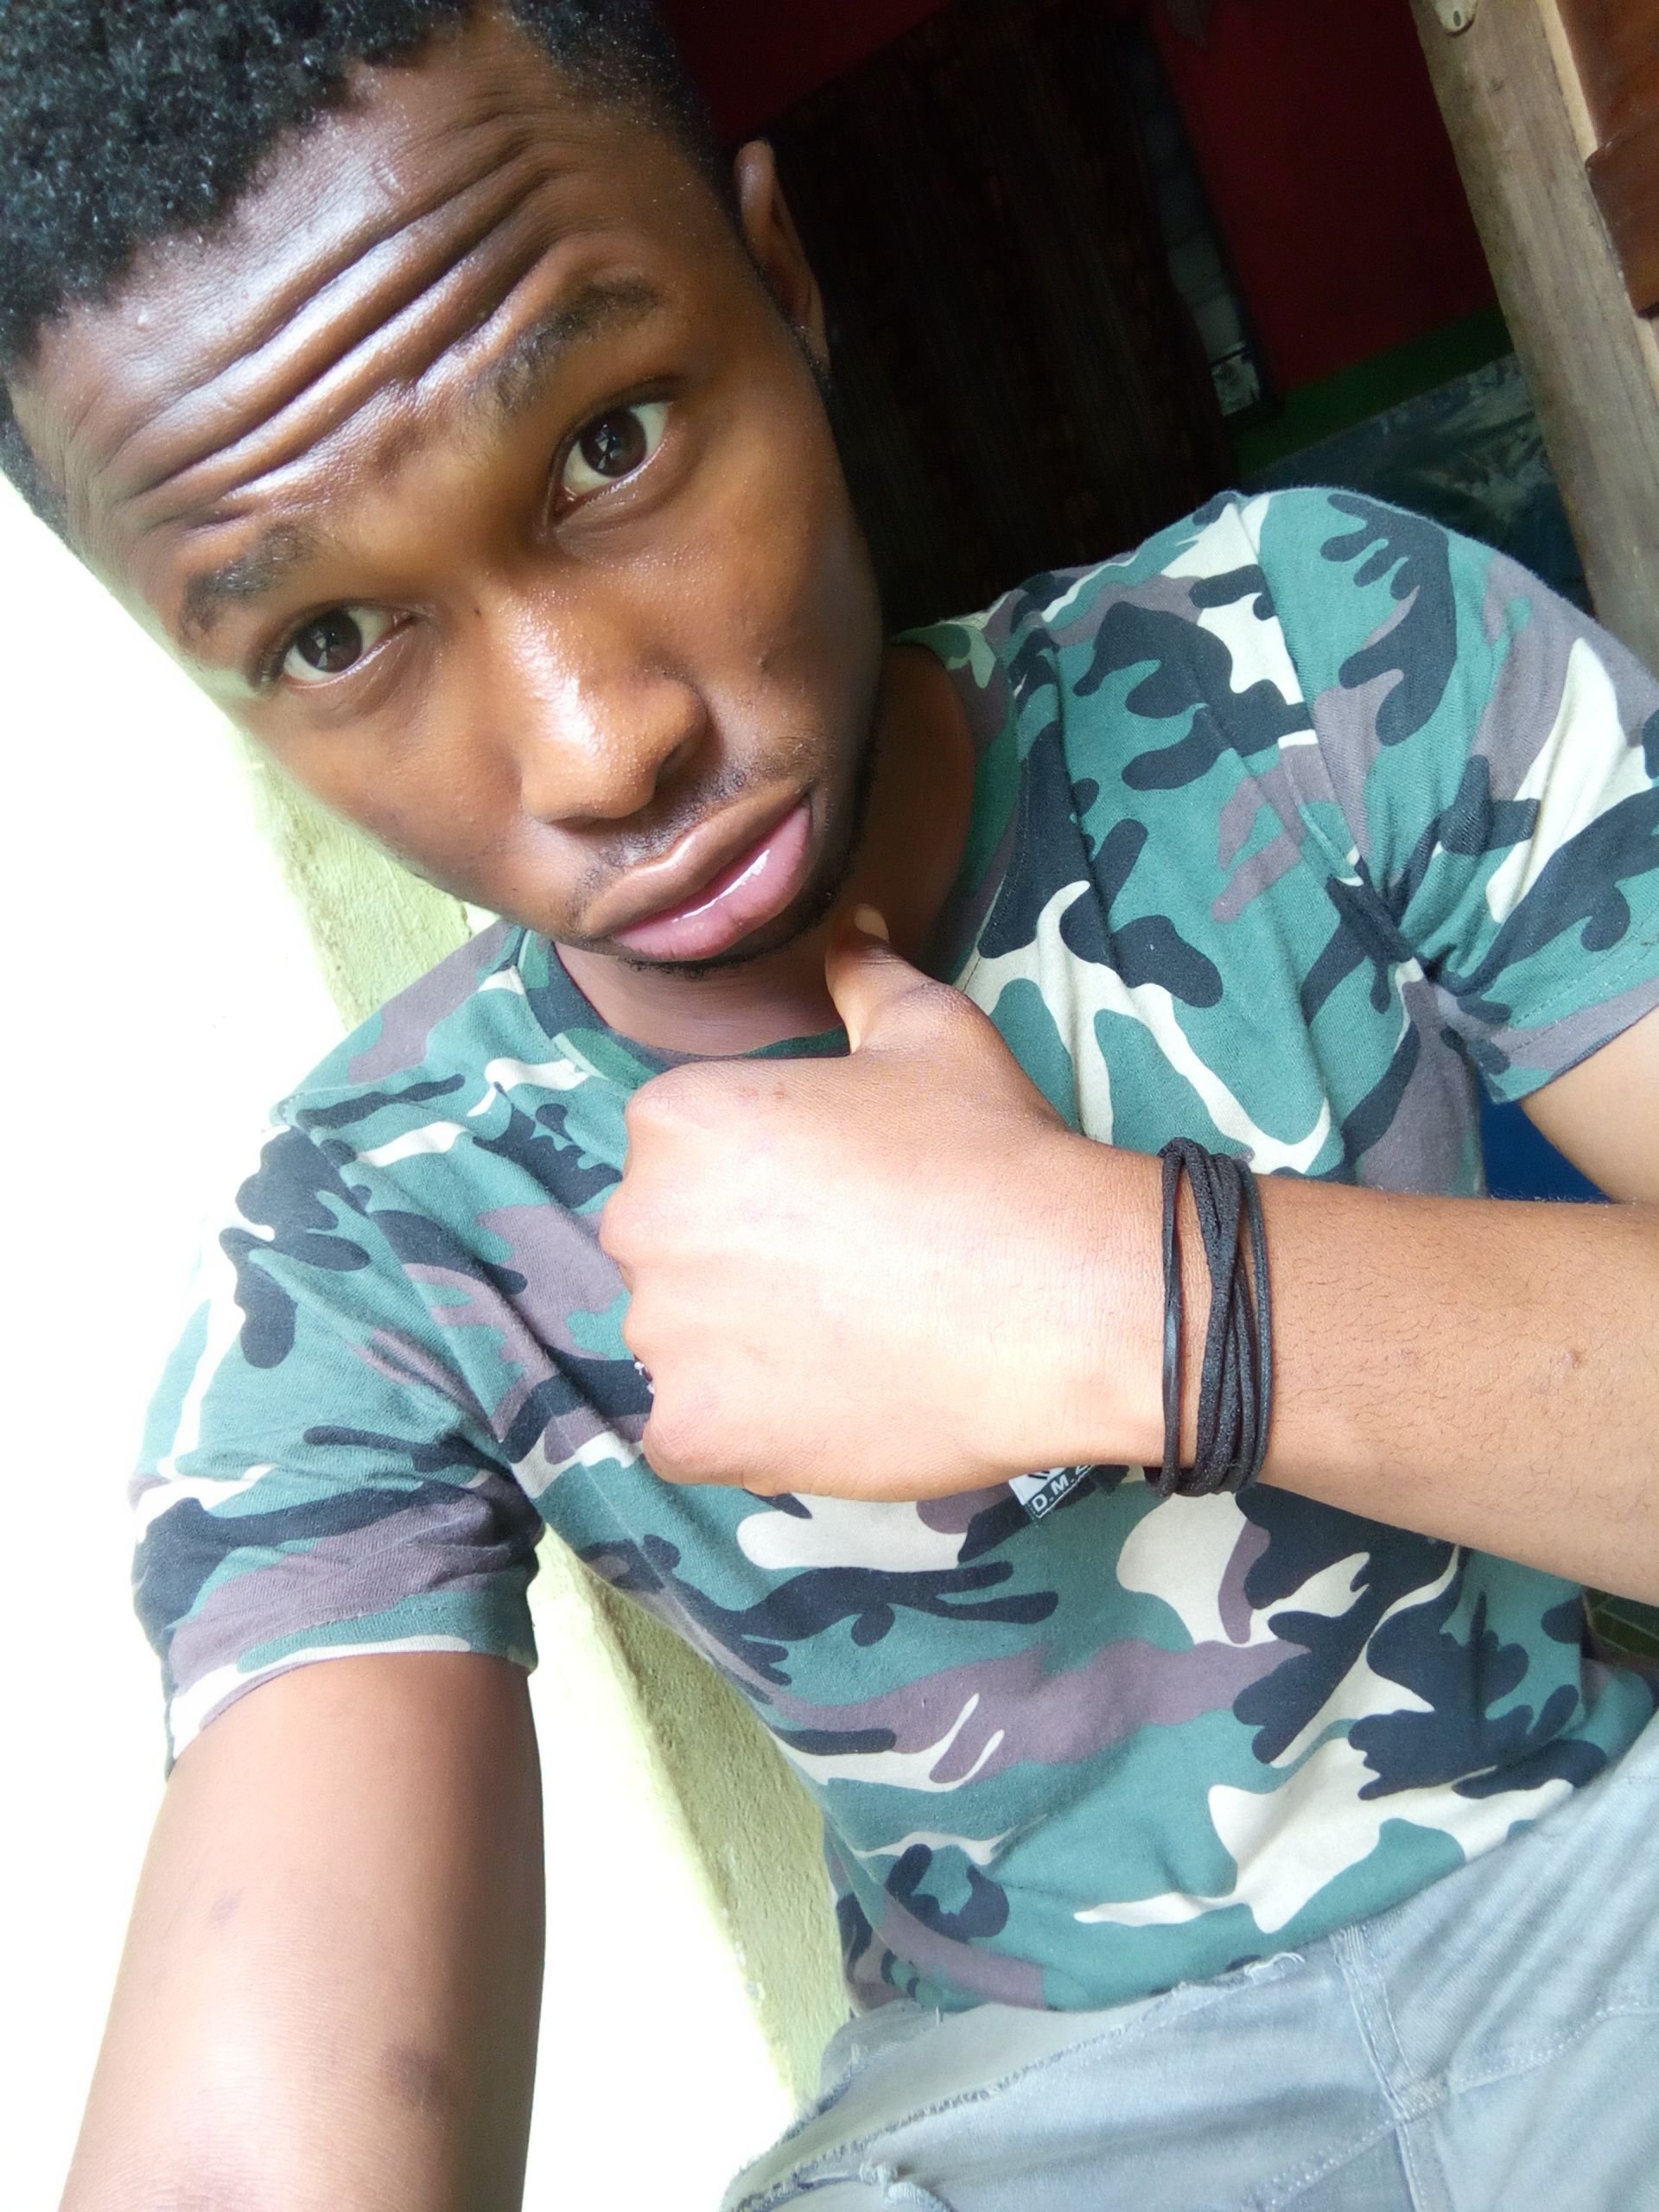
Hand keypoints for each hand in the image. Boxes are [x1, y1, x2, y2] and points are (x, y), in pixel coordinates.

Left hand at [601, 910, 1137, 1497]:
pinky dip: (746, 1427)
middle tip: (847, 1273)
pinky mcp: (694, 1432)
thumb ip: (863, 975)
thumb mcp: (928, 1032)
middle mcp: (644, 1220)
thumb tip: (854, 925)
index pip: (683, 1159)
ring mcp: (663, 1337)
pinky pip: (689, 1433)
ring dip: (740, 1348)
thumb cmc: (993, 1153)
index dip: (762, 1185)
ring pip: (679, 1343)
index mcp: (679, 1118)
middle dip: (736, 1262)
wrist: (1066, 1296)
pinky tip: (828, 1401)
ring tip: (849, 1340)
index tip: (834, 1203)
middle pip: (668, 1249)